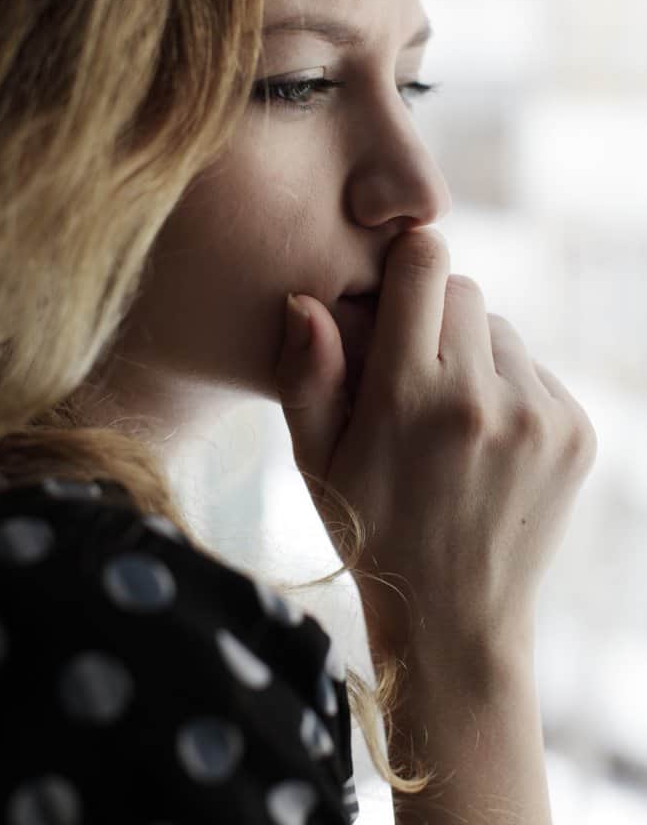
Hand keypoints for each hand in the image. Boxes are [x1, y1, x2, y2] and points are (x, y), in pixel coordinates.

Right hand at [274, 229, 597, 658]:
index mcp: (409, 397)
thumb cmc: (370, 530)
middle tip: (412, 374)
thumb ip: (305, 376)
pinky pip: (534, 370)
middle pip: (463, 290)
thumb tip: (307, 300)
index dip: (405, 264)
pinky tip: (484, 440)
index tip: (394, 294)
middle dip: (433, 315)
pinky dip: (508, 388)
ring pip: (501, 330)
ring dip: (473, 355)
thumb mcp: (316, 462)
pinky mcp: (575, 432)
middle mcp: (482, 398)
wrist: (455, 616)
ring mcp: (538, 416)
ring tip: (449, 419)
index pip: (424, 264)